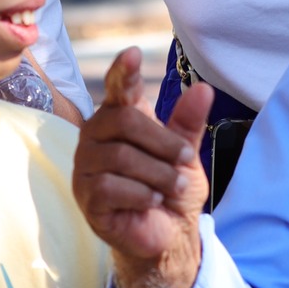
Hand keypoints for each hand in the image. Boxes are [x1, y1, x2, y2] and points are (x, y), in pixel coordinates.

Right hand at [74, 47, 212, 287]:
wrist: (168, 234)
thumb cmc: (171, 188)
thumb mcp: (185, 154)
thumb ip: (188, 123)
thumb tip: (203, 89)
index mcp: (119, 119)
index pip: (118, 89)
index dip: (123, 71)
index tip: (132, 53)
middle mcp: (96, 137)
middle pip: (124, 122)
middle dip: (163, 143)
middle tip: (186, 162)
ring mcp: (85, 167)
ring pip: (120, 157)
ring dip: (158, 174)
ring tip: (173, 187)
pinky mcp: (85, 196)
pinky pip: (111, 187)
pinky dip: (141, 194)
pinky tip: (151, 201)